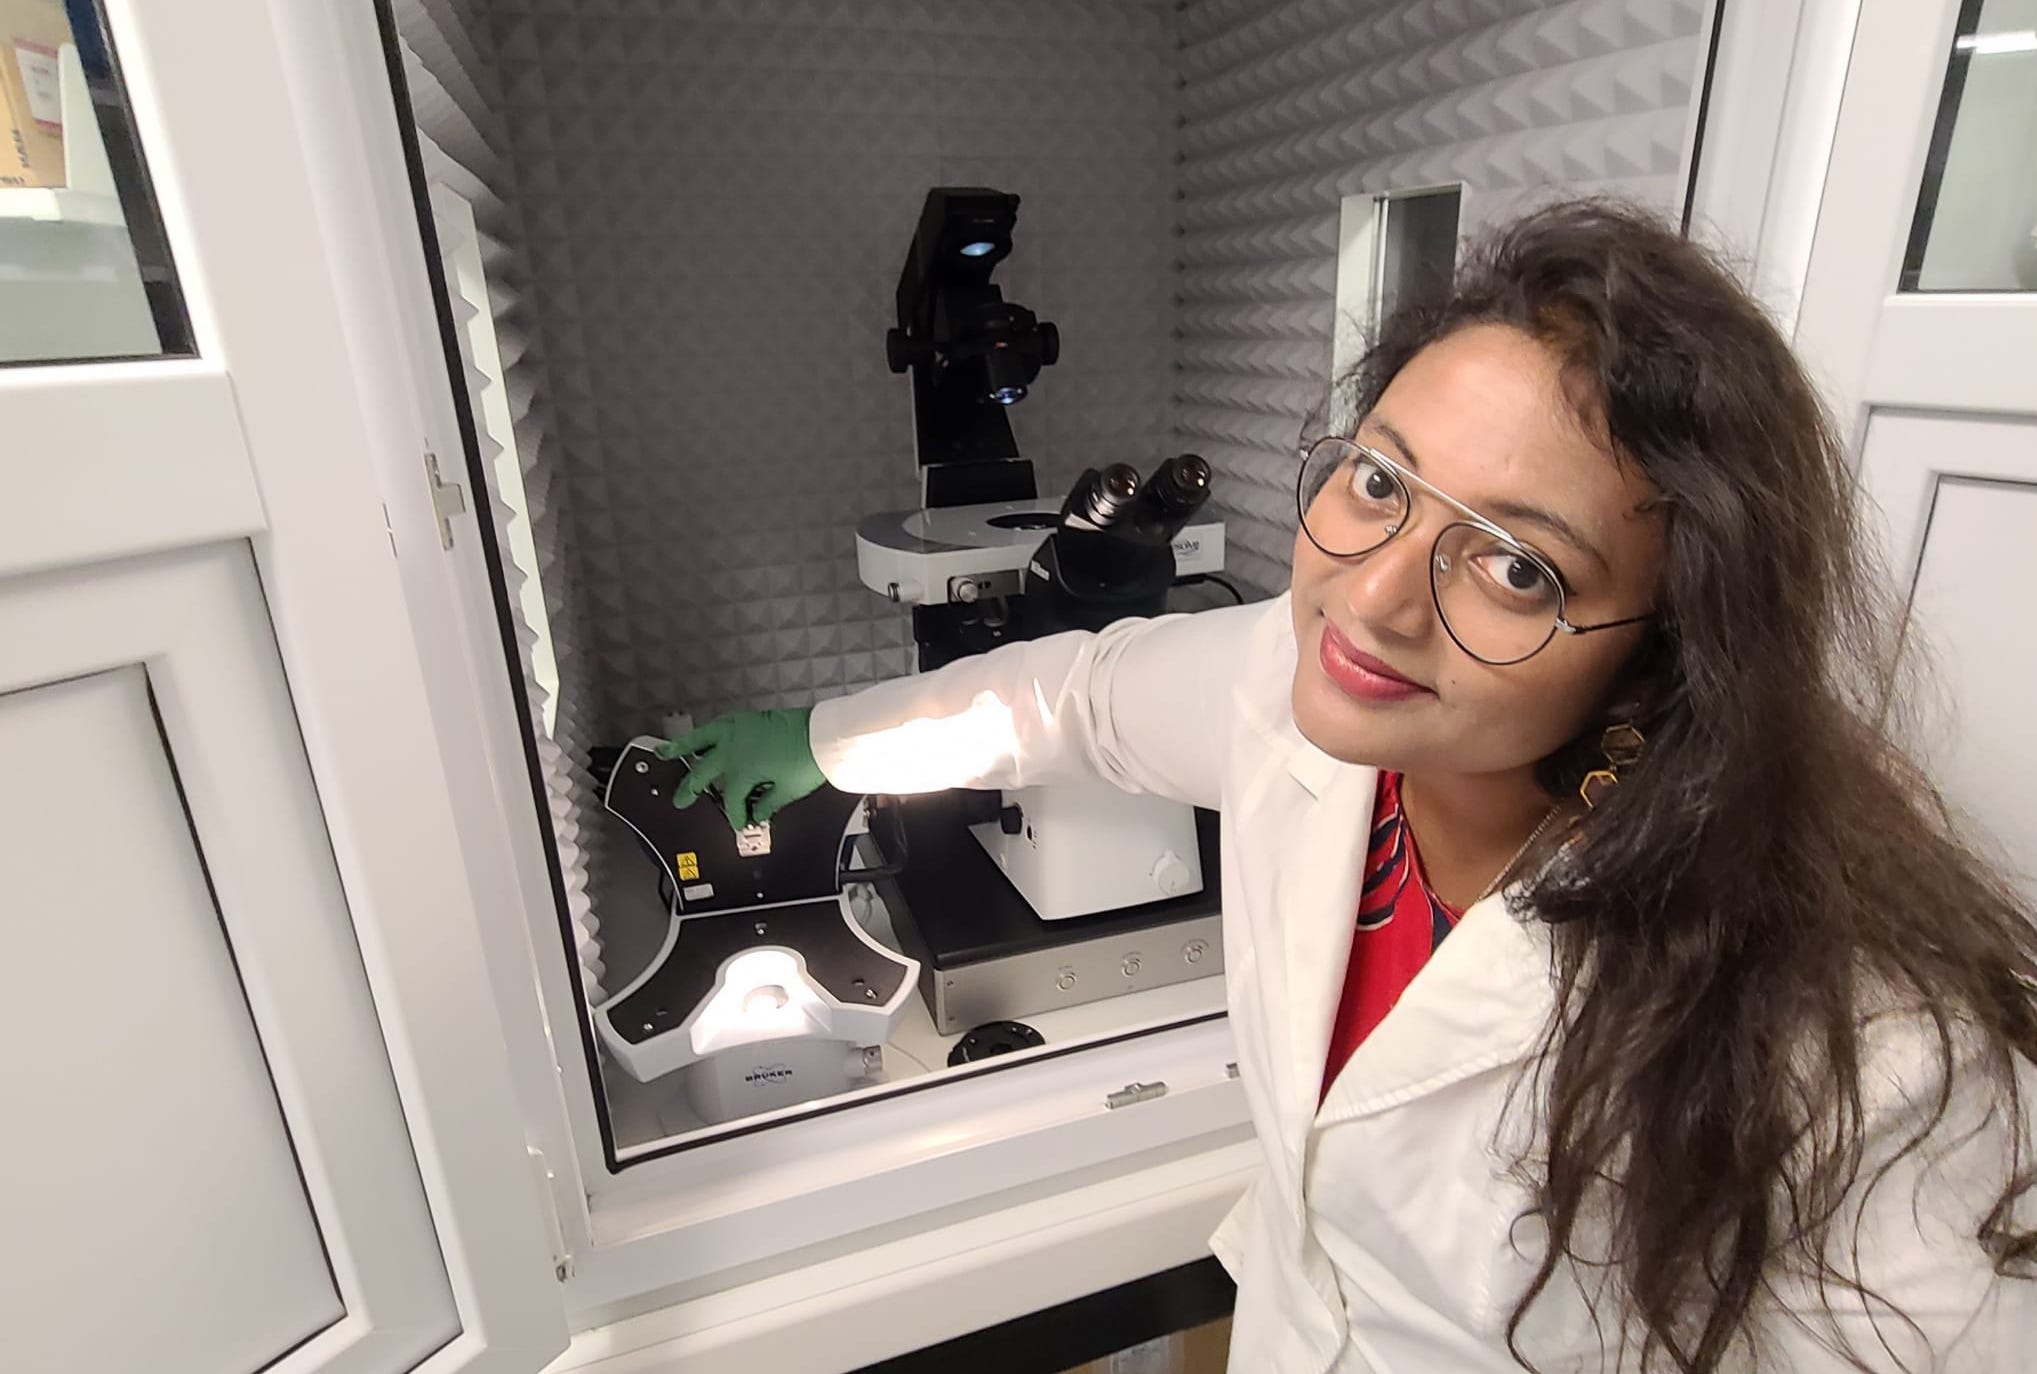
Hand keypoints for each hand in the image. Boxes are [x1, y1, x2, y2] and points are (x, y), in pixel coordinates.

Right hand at [654, 708, 825, 829]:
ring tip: (664, 753)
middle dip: (691, 790)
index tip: (741, 823)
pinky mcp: (745, 719)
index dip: (736, 816)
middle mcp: (733, 751)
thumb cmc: (808, 762)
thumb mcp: (788, 791)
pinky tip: (699, 736)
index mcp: (743, 772)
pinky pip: (717, 726)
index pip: (732, 801)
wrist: (824, 733)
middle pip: (704, 774)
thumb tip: (758, 815)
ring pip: (701, 741)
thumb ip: (768, 805)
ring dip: (682, 749)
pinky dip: (705, 732)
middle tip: (681, 801)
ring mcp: (736, 732)